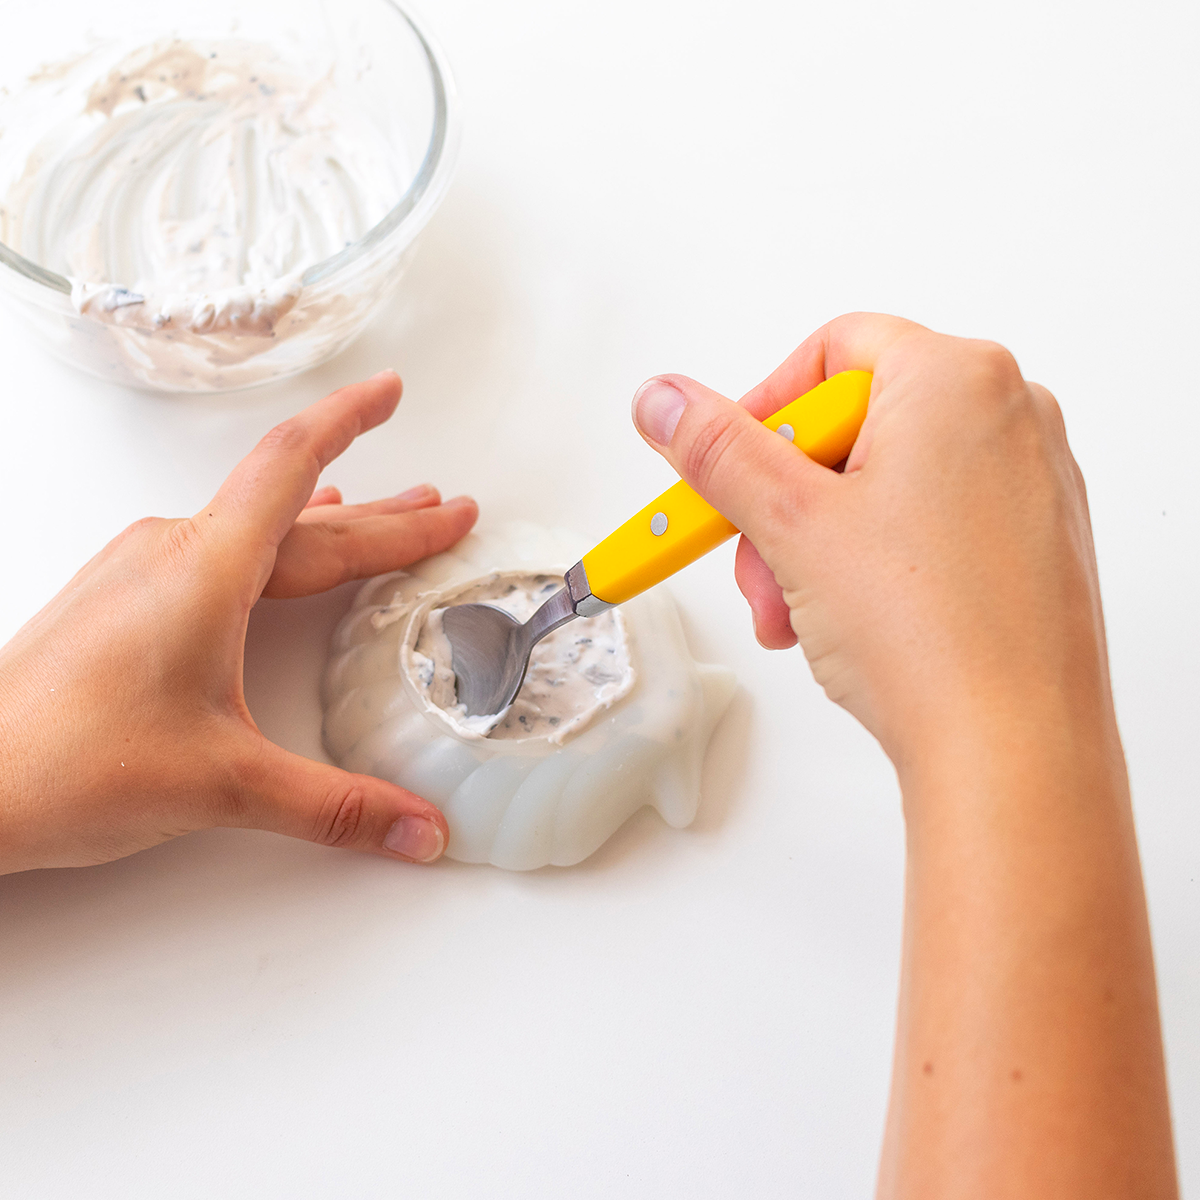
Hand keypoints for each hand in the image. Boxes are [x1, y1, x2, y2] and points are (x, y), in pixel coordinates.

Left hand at [0, 371, 476, 874]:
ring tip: (385, 519)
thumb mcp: (225, 784)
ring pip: (260, 529)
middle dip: (385, 513)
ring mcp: (143, 573)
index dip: (353, 419)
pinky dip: (274, 544)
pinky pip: (219, 549)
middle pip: (302, 510)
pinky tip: (280, 554)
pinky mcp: (125, 600)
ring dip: (332, 525)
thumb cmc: (64, 762)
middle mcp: (174, 553)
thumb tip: (419, 829)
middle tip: (442, 508)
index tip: (392, 391)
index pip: (295, 462)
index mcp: (207, 567)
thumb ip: (336, 806)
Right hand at [630, 312, 1104, 767]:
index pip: (832, 351)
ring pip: (885, 485)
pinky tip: (852, 624)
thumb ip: (717, 450)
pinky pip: (929, 525)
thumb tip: (665, 401)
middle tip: (760, 563)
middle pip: (853, 426)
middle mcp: (1009, 415)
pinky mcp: (1033, 544)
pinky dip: (875, 564)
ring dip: (818, 545)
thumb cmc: (931, 635)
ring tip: (799, 613)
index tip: (725, 466)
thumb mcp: (791, 525)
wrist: (1012, 751)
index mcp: (958, 379)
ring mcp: (1030, 482)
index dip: (763, 408)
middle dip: (784, 503)